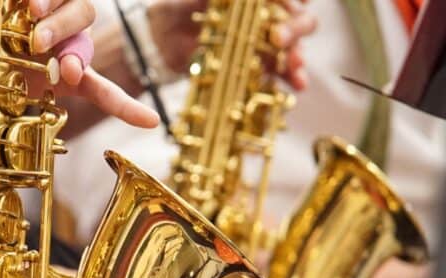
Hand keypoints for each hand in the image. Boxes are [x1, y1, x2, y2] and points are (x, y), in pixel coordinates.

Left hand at [0, 0, 158, 128]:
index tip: (30, 8)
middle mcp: (58, 16)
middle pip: (80, 10)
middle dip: (61, 24)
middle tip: (37, 40)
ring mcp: (67, 48)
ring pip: (85, 44)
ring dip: (77, 56)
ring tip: (66, 71)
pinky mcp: (69, 80)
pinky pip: (102, 90)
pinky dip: (124, 105)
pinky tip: (148, 120)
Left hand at [147, 0, 316, 89]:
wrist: (162, 40)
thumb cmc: (180, 7)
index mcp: (258, 0)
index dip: (297, 1)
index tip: (296, 4)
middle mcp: (268, 18)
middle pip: (298, 21)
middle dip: (295, 29)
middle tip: (279, 38)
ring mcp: (263, 44)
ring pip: (291, 48)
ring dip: (296, 57)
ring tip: (296, 67)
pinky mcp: (254, 68)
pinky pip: (276, 73)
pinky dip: (288, 78)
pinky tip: (297, 85)